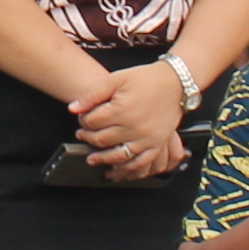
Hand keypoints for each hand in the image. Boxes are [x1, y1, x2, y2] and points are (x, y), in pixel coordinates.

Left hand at [70, 59, 185, 171]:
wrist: (175, 83)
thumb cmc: (145, 79)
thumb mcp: (116, 79)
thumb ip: (93, 94)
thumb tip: (73, 109)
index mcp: (121, 110)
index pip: (92, 122)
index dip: (83, 121)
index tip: (82, 120)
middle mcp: (133, 127)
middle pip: (102, 140)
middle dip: (88, 138)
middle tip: (82, 136)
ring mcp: (146, 138)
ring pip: (118, 156)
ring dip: (102, 159)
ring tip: (92, 159)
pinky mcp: (156, 144)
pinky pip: (140, 163)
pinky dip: (126, 169)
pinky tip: (116, 170)